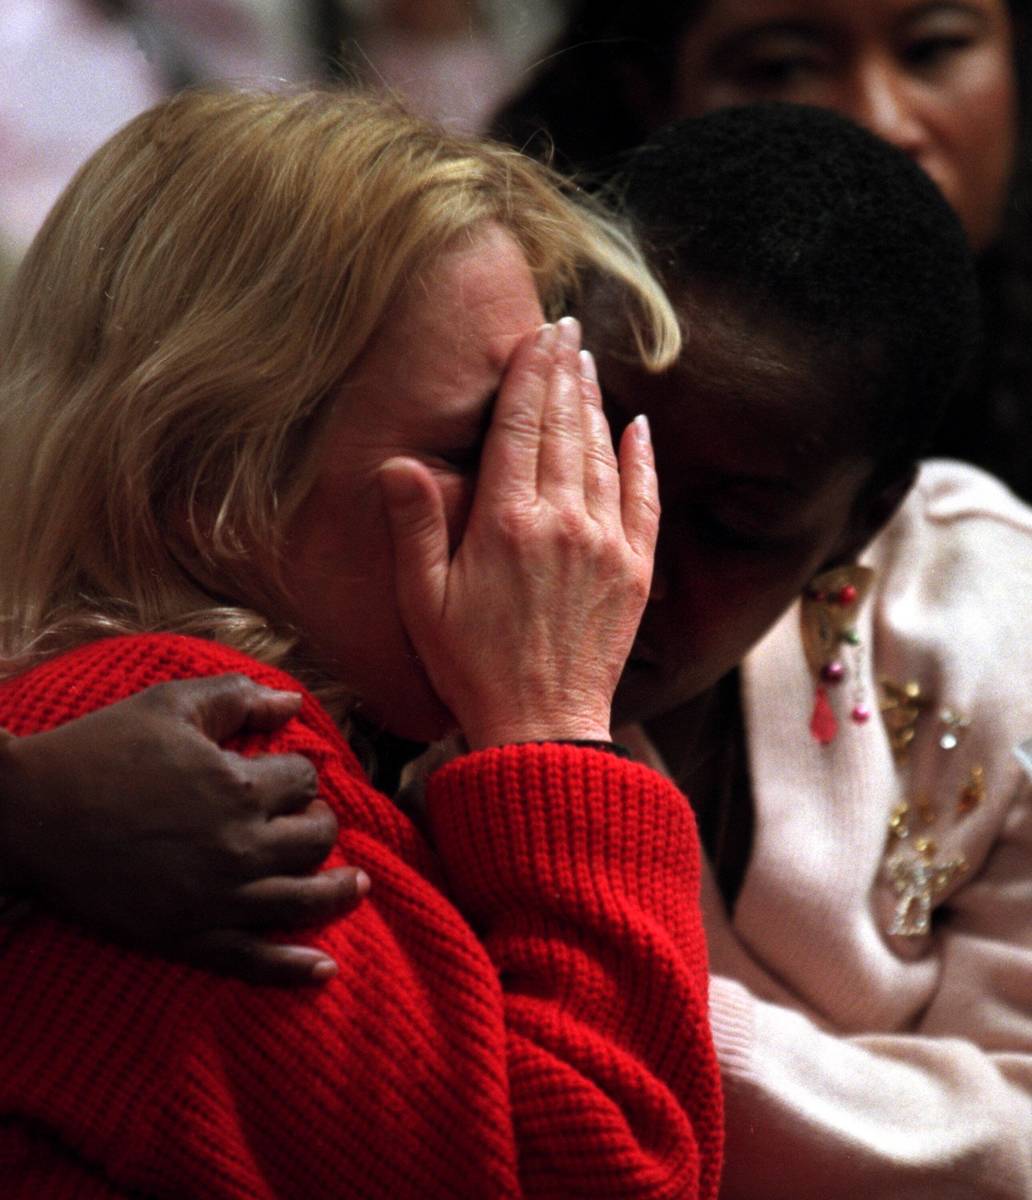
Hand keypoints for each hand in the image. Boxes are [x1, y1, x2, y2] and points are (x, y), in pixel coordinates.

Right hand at [0, 675, 367, 983]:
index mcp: (239, 786)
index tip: (282, 774)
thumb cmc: (99, 750)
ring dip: (338, 891)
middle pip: (316, 839)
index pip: (303, 781)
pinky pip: (255, 960)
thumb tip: (293, 704)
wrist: (27, 816)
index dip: (297, 773)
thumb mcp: (170, 705)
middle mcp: (239, 846)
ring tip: (358, 885)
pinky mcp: (188, 937)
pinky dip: (294, 968)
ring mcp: (217, 898)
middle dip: (319, 824)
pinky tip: (325, 969)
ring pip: (304, 899)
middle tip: (309, 821)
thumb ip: (238, 697)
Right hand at [379, 316, 657, 748]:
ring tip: (586, 363)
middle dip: (562, 371)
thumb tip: (400, 463)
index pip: (519, 426)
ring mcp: (606, 543)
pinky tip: (639, 426)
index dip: (527, 374)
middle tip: (564, 328)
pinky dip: (643, 458)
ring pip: (602, 453)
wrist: (542, 726)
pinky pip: (644, 499)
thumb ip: (415, 527)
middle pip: (562, 427)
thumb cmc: (472, 666)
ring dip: (594, 403)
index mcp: (507, 522)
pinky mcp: (636, 570)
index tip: (536, 333)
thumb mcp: (423, 600)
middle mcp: (563, 520)